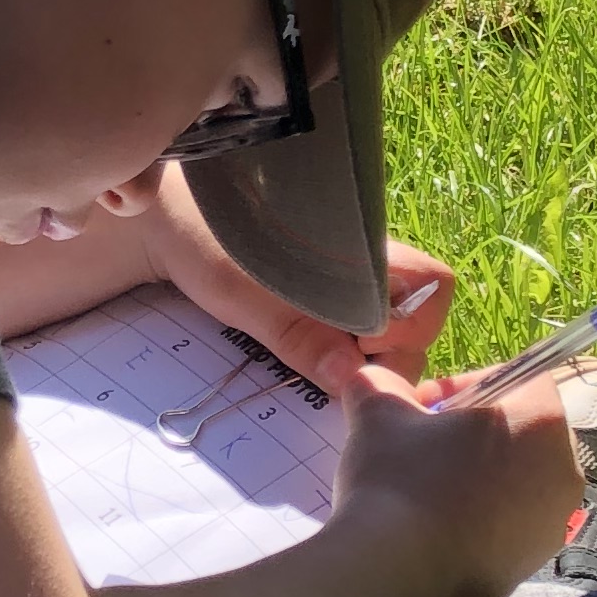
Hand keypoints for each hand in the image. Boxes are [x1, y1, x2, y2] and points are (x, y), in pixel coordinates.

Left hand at [145, 170, 458, 388]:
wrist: (163, 219)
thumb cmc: (203, 237)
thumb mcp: (240, 289)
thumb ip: (297, 332)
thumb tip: (351, 377)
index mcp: (364, 246)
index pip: (433, 286)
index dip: (410, 324)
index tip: (359, 342)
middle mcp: (368, 267)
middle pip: (416, 322)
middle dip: (385, 357)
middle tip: (330, 369)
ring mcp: (349, 288)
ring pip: (386, 337)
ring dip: (359, 363)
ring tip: (310, 363)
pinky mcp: (325, 308)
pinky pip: (354, 341)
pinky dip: (338, 361)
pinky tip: (305, 362)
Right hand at [325, 355, 586, 596]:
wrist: (397, 579)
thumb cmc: (398, 480)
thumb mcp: (377, 412)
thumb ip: (380, 383)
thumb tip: (376, 380)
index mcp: (541, 418)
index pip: (516, 379)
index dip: (467, 385)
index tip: (425, 407)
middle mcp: (564, 469)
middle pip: (522, 431)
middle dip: (476, 433)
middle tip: (425, 445)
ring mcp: (554, 522)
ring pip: (518, 481)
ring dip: (479, 477)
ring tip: (427, 490)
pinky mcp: (535, 564)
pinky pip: (511, 525)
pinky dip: (481, 520)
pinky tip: (435, 529)